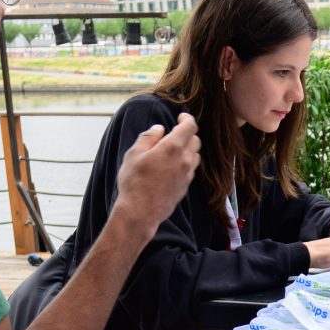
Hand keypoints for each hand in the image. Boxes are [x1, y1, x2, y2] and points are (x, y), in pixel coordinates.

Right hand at [110, 113, 201, 231]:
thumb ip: (148, 137)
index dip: (187, 118)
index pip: (190, 126)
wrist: (140, 212)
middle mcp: (185, 159)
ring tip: (172, 150)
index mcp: (173, 147)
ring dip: (188, 149)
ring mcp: (187, 174)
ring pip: (195, 155)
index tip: (180, 117)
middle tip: (173, 134)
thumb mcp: (134, 154)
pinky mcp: (186, 186)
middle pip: (195, 139)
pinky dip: (186, 162)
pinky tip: (172, 166)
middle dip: (186, 133)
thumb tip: (159, 129)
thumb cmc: (134, 182)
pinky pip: (191, 169)